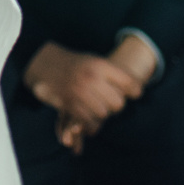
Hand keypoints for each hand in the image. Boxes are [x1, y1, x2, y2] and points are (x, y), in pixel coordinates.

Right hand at [25, 41, 141, 149]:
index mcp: (100, 65)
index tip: (135, 93)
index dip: (136, 90)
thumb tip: (137, 90)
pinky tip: (91, 119)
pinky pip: (88, 121)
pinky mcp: (69, 105)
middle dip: (117, 105)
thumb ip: (113, 73)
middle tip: (113, 102)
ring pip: (104, 114)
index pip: (129, 83)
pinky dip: (91, 124)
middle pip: (118, 102)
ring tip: (100, 108)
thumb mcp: (95, 60)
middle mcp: (91, 78)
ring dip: (103, 114)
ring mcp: (79, 92)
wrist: (46, 64)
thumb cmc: (75, 64)